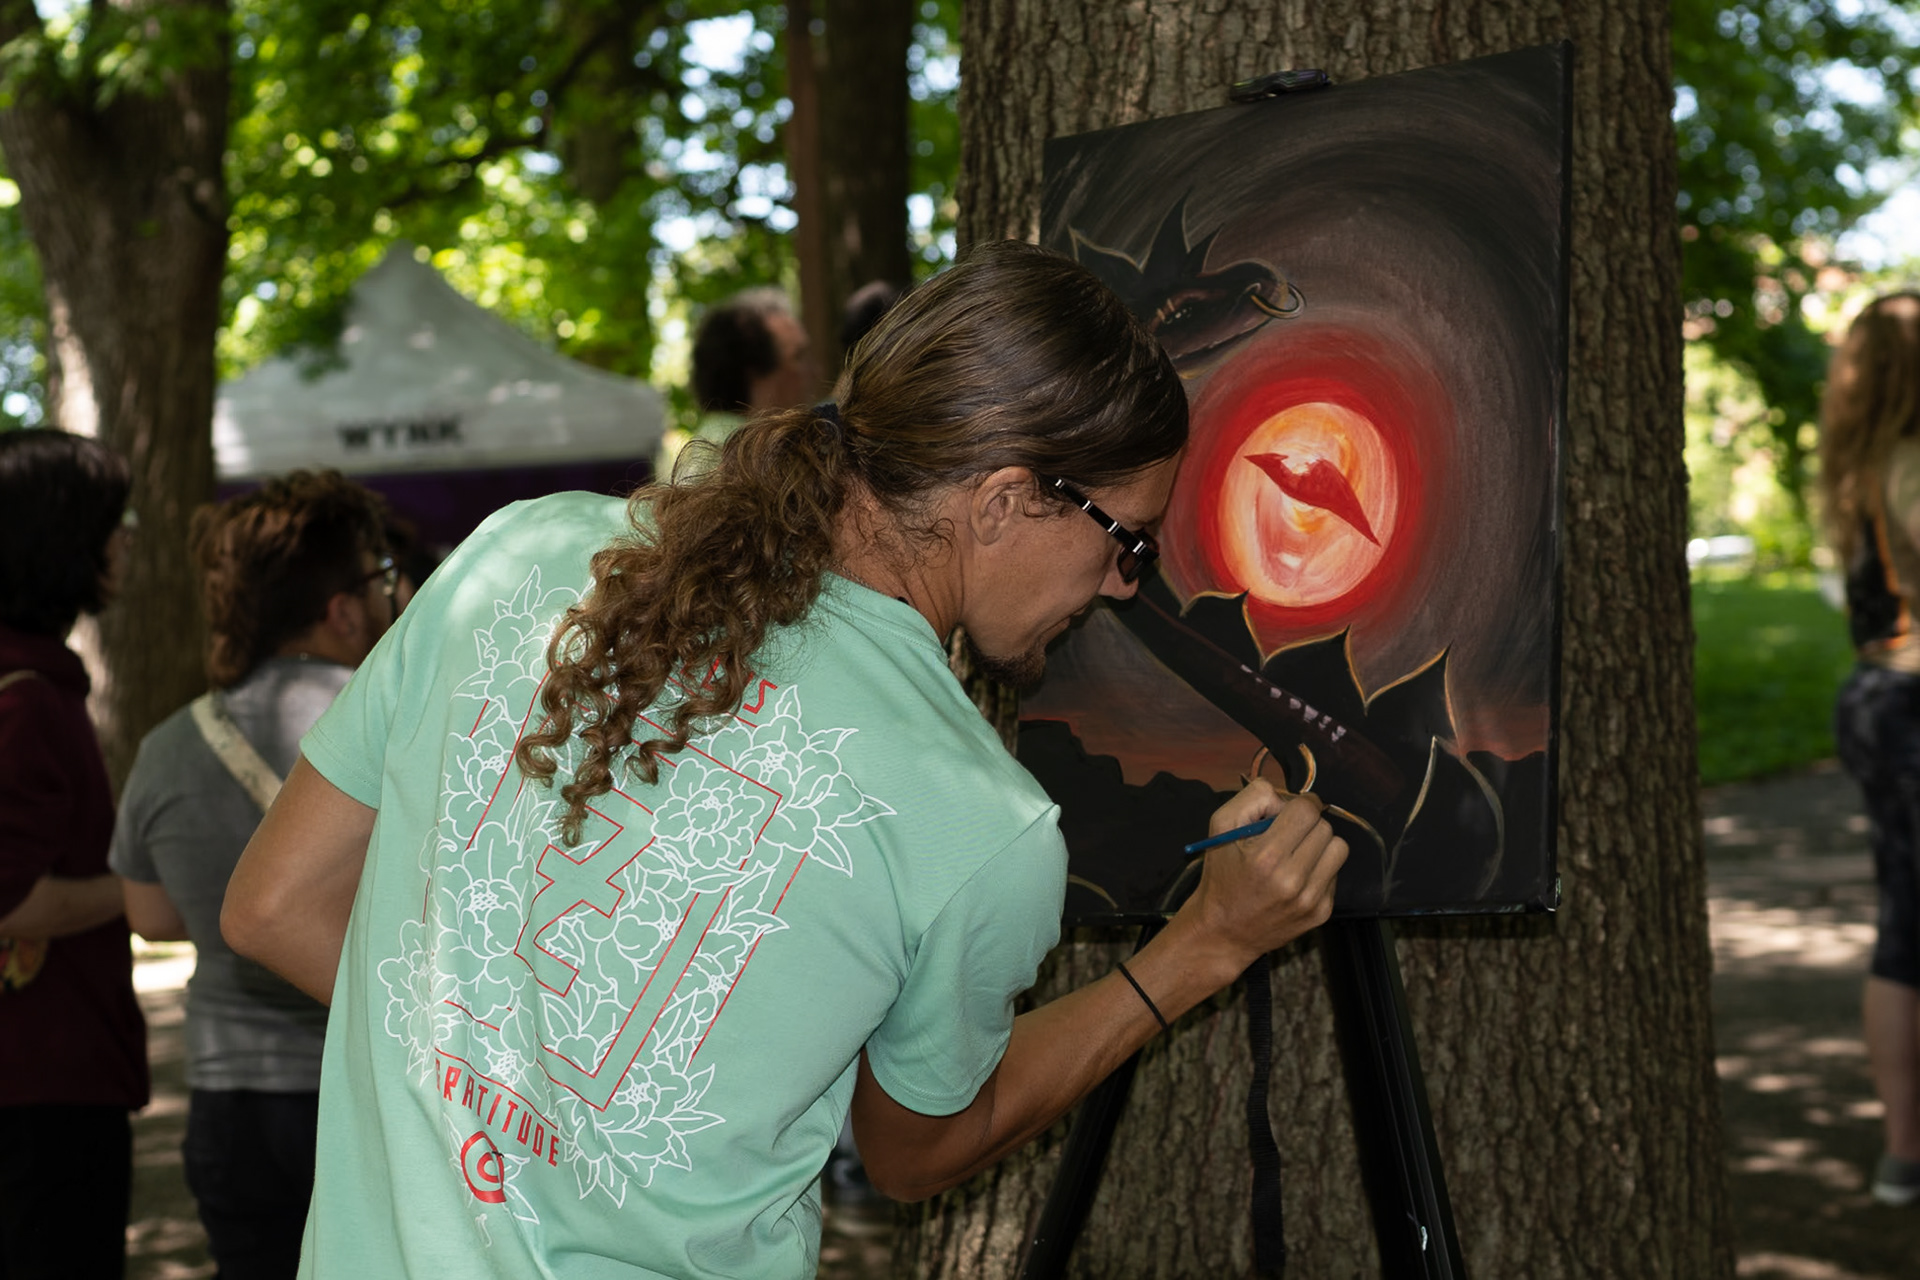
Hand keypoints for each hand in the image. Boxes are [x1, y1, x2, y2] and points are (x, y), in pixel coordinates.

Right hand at [1176, 780, 1346, 979]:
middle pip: (1325, 828)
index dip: (1302, 803)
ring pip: (1339, 849)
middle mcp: (1292, 880)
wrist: (1224, 932)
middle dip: (1308, 824)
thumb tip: (1286, 797)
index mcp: (1266, 856)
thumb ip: (1252, 797)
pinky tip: (1297, 877)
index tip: (1293, 810)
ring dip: (1320, 845)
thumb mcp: (1220, 827)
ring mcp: (1310, 900)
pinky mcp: (1321, 913)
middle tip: (1288, 835)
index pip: (1307, 810)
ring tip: (1297, 853)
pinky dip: (1319, 869)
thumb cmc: (1221, 876)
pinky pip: (1335, 874)